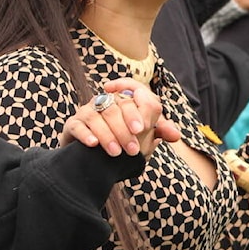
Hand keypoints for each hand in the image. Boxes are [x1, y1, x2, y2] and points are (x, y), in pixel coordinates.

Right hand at [60, 78, 179, 157]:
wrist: (91, 162)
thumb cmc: (120, 144)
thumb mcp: (141, 139)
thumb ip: (158, 132)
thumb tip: (176, 135)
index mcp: (123, 100)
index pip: (133, 87)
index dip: (140, 102)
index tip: (141, 124)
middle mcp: (104, 101)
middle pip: (116, 105)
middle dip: (126, 127)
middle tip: (134, 148)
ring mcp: (86, 112)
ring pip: (96, 115)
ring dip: (107, 135)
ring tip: (116, 153)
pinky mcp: (72, 125)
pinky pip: (78, 125)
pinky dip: (86, 134)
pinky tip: (93, 145)